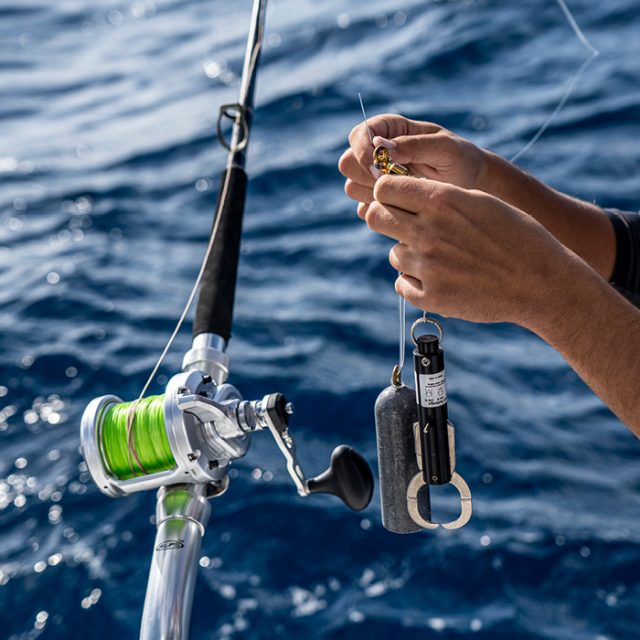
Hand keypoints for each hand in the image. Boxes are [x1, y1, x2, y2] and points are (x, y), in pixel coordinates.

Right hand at [338, 114, 487, 204]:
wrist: (470, 187)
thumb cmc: (461, 160)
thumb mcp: (445, 149)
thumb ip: (414, 145)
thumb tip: (382, 148)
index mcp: (389, 130)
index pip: (358, 135)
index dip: (361, 150)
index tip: (378, 166)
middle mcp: (376, 153)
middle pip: (347, 163)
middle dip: (366, 175)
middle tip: (395, 182)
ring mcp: (374, 179)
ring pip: (351, 187)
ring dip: (374, 194)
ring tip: (406, 194)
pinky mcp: (378, 201)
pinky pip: (363, 209)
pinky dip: (380, 210)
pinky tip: (404, 207)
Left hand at [360, 175, 573, 325]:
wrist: (540, 283)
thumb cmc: (515, 236)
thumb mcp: (481, 202)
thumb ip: (439, 196)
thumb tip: (401, 192)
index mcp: (442, 201)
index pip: (383, 188)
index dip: (387, 193)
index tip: (397, 199)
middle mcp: (428, 232)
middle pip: (375, 217)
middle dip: (386, 218)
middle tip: (406, 226)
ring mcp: (428, 267)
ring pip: (394, 254)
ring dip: (410, 255)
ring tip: (443, 258)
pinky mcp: (430, 297)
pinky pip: (402, 284)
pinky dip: (416, 283)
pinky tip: (443, 279)